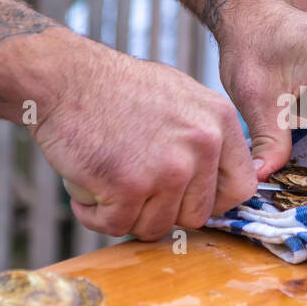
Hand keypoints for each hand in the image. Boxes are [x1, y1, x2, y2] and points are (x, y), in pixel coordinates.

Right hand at [33, 42, 256, 239]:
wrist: (66, 78)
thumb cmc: (116, 88)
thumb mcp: (181, 96)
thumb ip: (205, 136)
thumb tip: (218, 178)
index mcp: (220, 122)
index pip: (240, 188)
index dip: (212, 203)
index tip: (186, 200)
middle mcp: (202, 144)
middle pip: (195, 215)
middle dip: (162, 211)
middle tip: (134, 191)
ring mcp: (168, 168)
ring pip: (155, 227)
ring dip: (126, 215)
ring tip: (105, 183)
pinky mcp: (129, 186)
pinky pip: (116, 227)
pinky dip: (95, 216)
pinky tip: (85, 191)